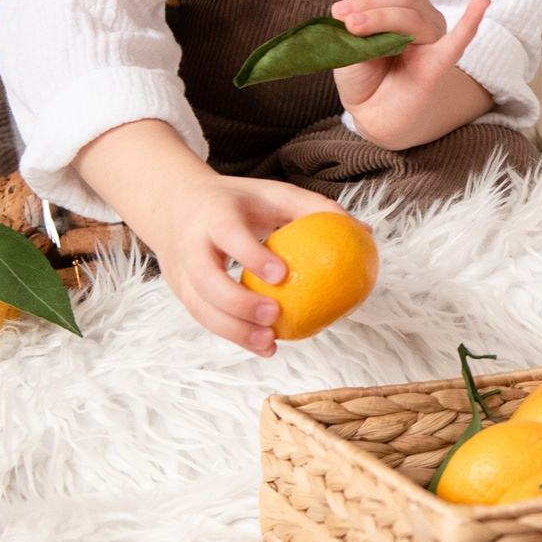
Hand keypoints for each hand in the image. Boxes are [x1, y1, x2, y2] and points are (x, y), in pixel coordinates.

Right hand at [72, 119, 332, 355]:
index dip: (251, 255)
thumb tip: (366, 232)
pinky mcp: (180, 293)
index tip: (282, 275)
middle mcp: (190, 244)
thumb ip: (316, 209)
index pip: (229, 235)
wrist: (175, 204)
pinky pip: (204, 319)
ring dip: (232, 330)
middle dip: (237, 302)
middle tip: (275, 316)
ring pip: (200, 307)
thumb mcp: (274, 194)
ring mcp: (180, 272)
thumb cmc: (239, 201)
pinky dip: (233, 336)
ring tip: (271, 342)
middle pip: (205, 279)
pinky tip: (266, 347)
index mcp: (214, 214)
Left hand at [329, 0, 496, 148]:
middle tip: (340, 14)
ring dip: (378, 15)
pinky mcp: (438, 65)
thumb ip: (357, 31)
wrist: (376, 115)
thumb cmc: (366, 75)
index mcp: (407, 8)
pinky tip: (481, 3)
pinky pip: (458, 42)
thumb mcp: (351, 46)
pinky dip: (469, 23)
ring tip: (352, 26)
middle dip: (368, 1)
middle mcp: (425, 19)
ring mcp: (434, 41)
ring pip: (412, 16)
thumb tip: (353, 18)